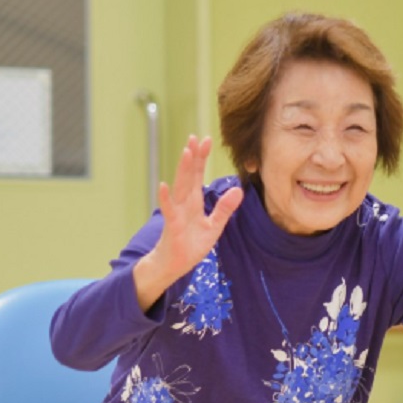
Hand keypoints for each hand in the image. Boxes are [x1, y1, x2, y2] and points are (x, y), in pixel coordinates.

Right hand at [147, 135, 243, 283]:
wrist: (175, 264)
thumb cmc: (192, 244)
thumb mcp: (214, 226)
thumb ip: (225, 209)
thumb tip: (239, 191)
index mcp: (194, 202)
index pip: (198, 175)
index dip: (201, 158)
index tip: (205, 140)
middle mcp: (184, 203)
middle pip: (189, 176)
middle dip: (192, 157)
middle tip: (194, 137)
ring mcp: (177, 213)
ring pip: (180, 187)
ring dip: (182, 170)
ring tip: (185, 152)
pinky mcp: (173, 226)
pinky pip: (169, 210)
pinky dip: (166, 199)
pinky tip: (164, 186)